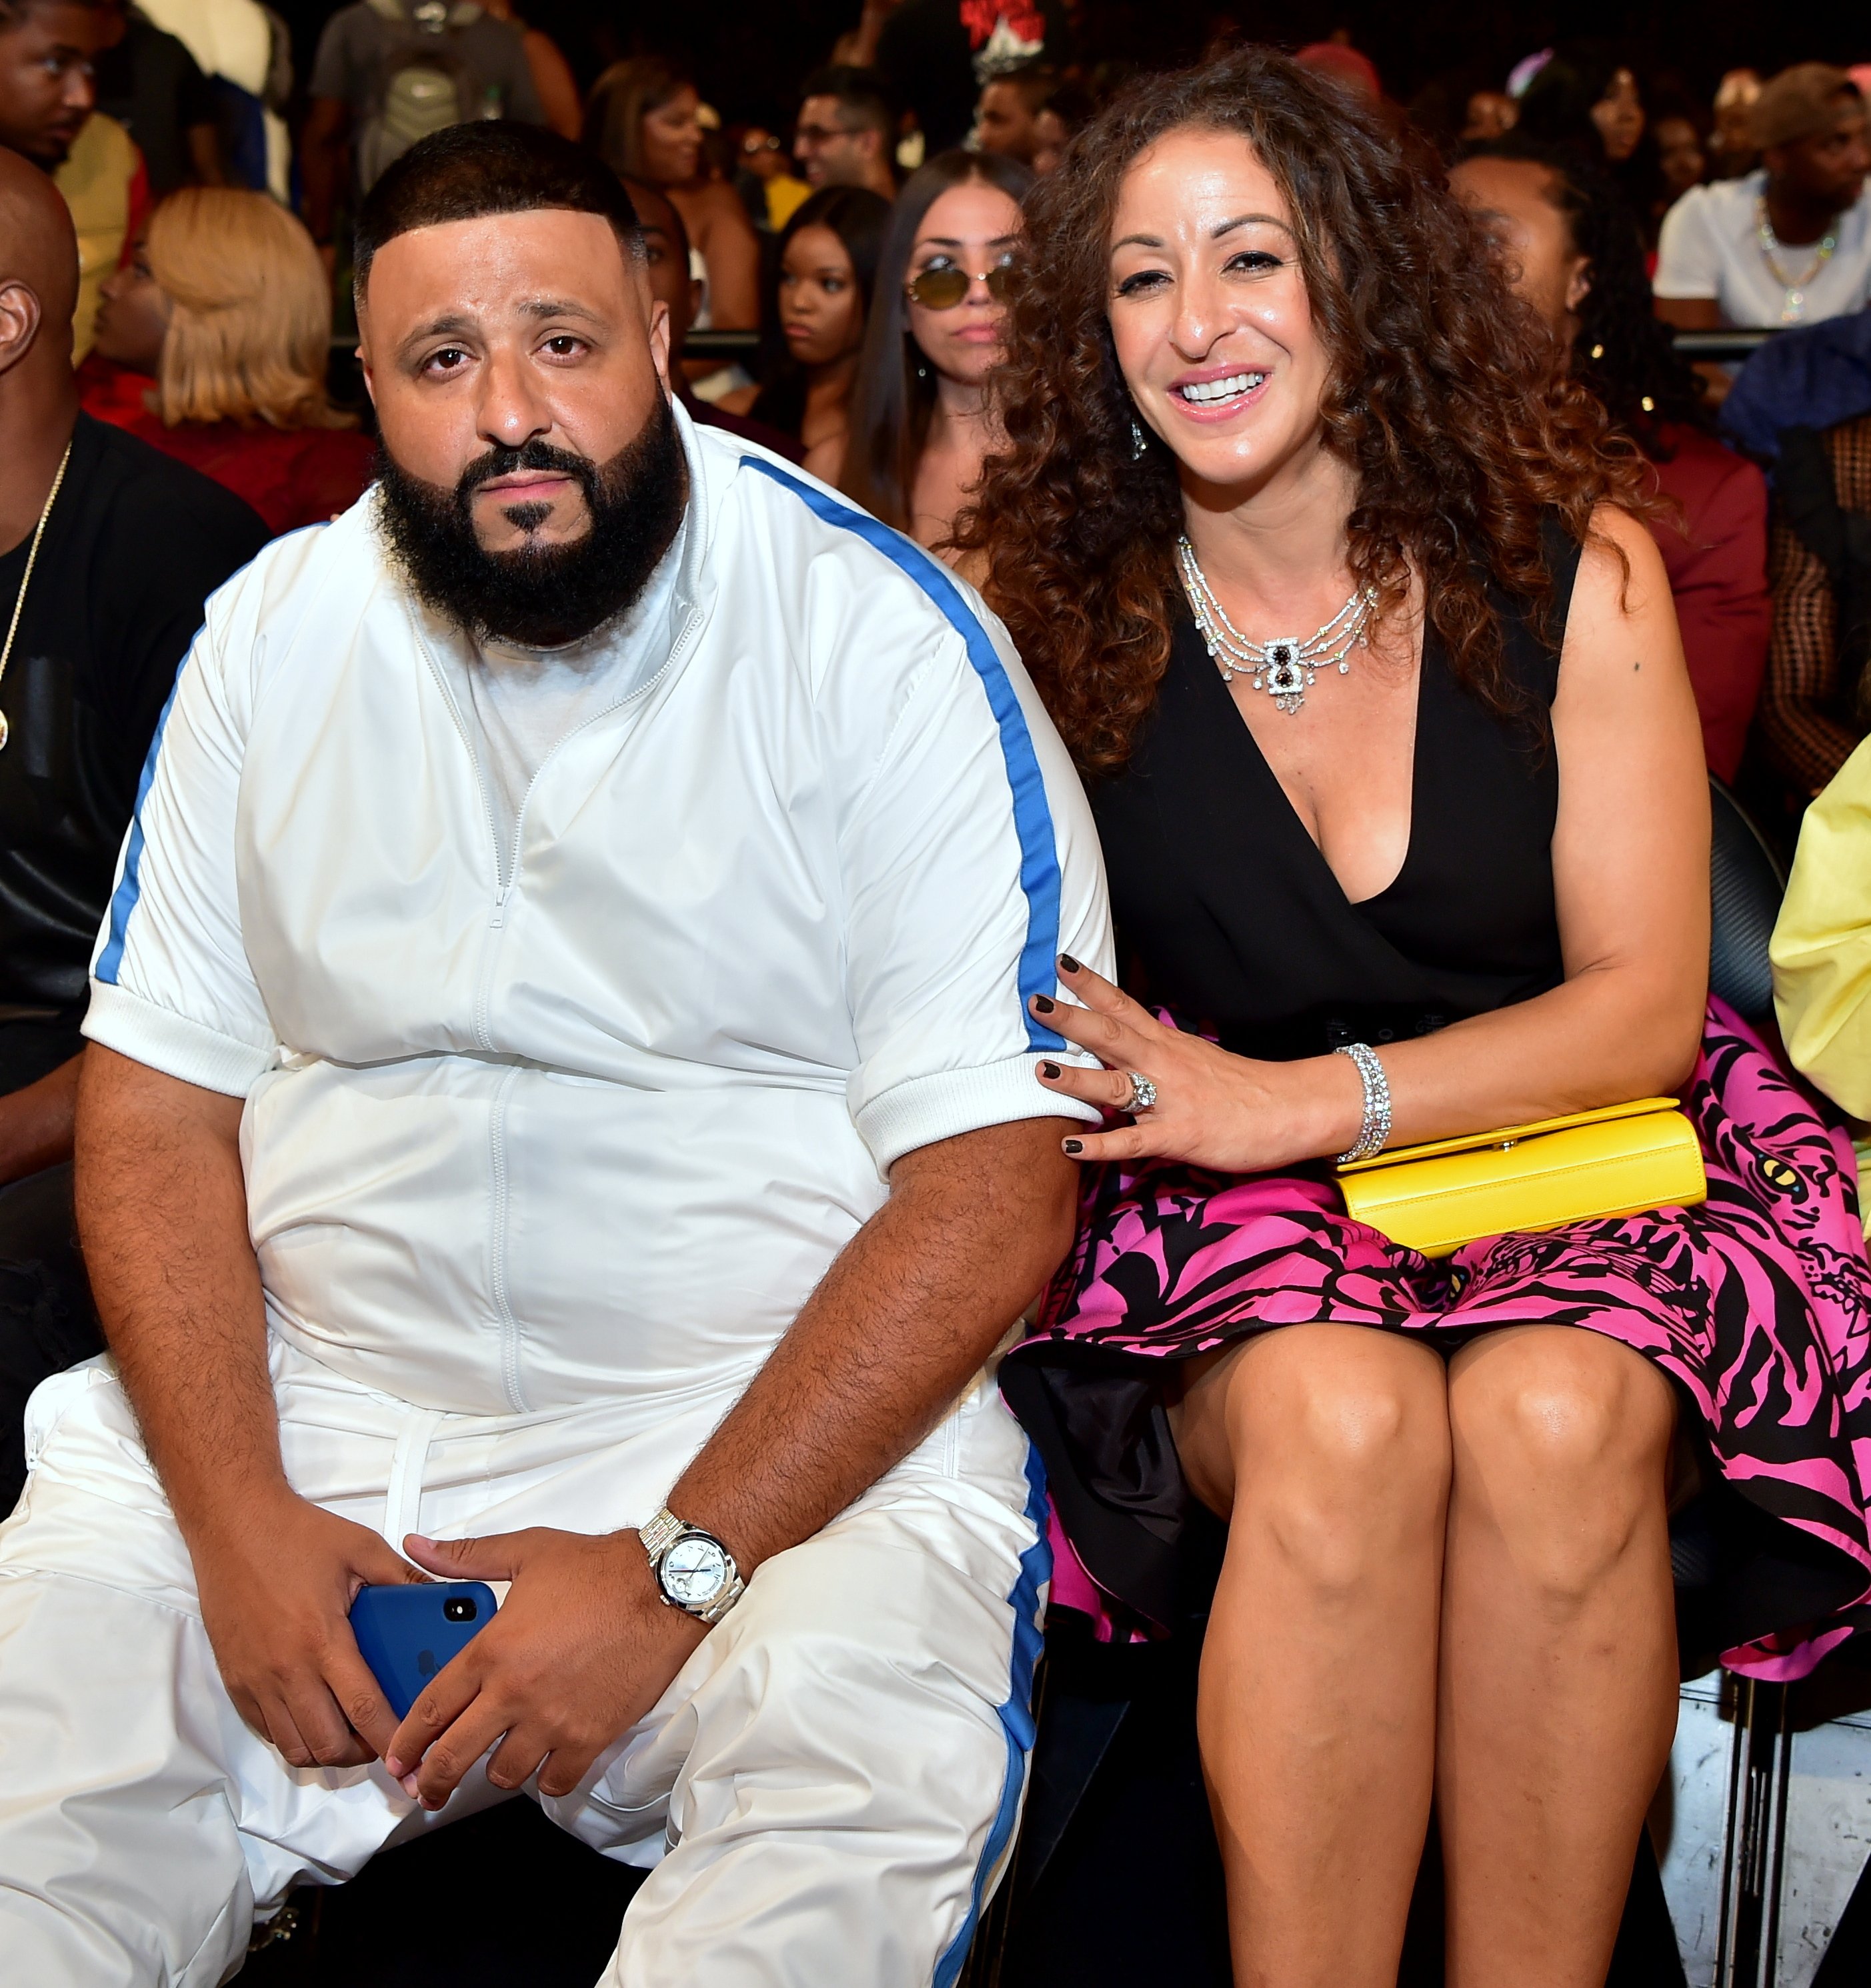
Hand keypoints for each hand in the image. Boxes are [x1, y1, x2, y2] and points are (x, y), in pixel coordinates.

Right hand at [189, 1487, 424, 1768]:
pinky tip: (313, 1715)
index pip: (364, 1709)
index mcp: (323, 1639)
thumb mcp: (362, 1548)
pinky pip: (266, 1730)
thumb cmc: (295, 1534)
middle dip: (360, 1752)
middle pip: (327, 1743)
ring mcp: (256, 1680)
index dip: (391, 1736)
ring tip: (349, 1731)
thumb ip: (403, 1578)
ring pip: (293, 1746)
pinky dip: (292, 1736)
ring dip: (325, 1749)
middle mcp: (287, 1669)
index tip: (410, 1745)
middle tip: (381, 1736)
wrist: (233, 1525)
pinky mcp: (236, 1680)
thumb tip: (439, 1597)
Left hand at [384, 1527, 705, 1807]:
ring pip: (505, 1775)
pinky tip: (543, 1766)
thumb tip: (417, 1547)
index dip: (406, 1742)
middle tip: (427, 1791)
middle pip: (455, 1757)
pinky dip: (545, 1780)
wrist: (662, 1585)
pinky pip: (555, 1782)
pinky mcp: (591, 1736)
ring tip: (496, 1764)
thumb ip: (466, 1557)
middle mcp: (516, 1692)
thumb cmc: (598, 1568)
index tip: (396, 1759)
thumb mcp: (526, 1551)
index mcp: (492, 1649)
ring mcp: (553, 1720)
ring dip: (495, 1773)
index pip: (431, 1709)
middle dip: (432, 1782)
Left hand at [1031, 956, 1363, 1172]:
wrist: (1291, 1111)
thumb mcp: (1196, 1059)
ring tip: (1040, 1070)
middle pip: (1112, 1035)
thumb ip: (1158, 1053)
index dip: (1091, 985)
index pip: (1123, 1006)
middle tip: (1035, 1000)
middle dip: (1072, 1018)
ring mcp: (1171, 1100)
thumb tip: (1125, 1046)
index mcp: (1168, 1043)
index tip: (1060, 962)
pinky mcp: (1179, 1136)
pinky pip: (1133, 1142)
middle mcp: (1165, 1064)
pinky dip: (1101, 1145)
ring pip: (1117, 1086)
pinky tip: (1071, 1146)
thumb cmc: (1242, 1088)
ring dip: (1078, 1078)